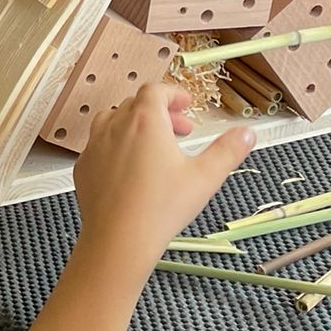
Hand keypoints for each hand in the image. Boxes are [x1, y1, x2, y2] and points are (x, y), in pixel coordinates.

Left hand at [73, 83, 253, 269]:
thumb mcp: (205, 177)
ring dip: (134, 125)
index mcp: (145, 121)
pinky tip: (131, 168)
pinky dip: (116, 146)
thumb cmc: (161, 207)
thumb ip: (228, 151)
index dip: (173, 94)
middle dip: (160, 112)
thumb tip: (246, 133)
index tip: (186, 104)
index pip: (155, 91)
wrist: (118, 239)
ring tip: (154, 145)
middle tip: (180, 131)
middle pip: (136, 104)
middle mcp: (115, 126)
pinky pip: (98, 145)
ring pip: (113, 120)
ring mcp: (94, 145)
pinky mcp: (83, 166)